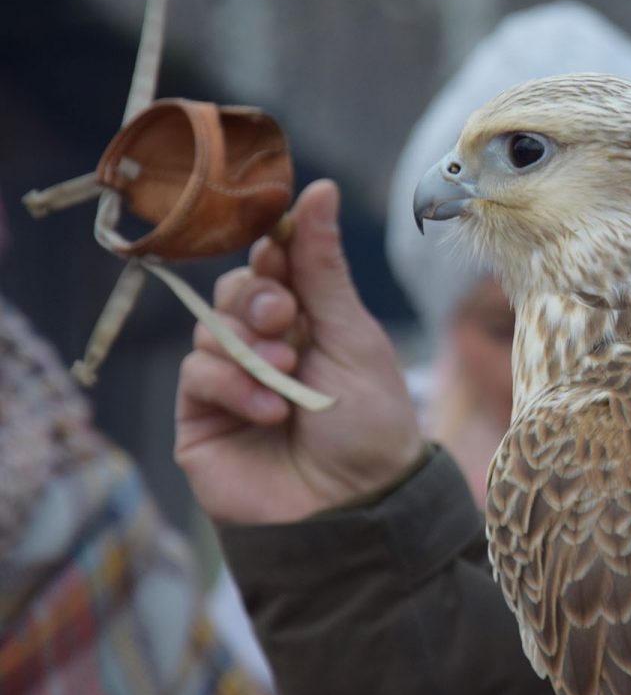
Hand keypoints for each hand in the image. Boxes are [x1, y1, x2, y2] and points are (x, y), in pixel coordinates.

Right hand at [176, 179, 423, 523]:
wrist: (357, 506)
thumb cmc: (370, 424)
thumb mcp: (353, 336)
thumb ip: (323, 267)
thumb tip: (320, 188)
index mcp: (311, 320)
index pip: (276, 265)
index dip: (274, 250)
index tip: (281, 244)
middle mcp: (268, 345)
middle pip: (237, 290)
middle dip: (258, 295)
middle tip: (284, 316)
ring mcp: (233, 381)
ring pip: (211, 328)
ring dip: (249, 344)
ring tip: (288, 372)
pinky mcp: (203, 418)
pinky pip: (196, 375)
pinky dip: (233, 385)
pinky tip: (270, 409)